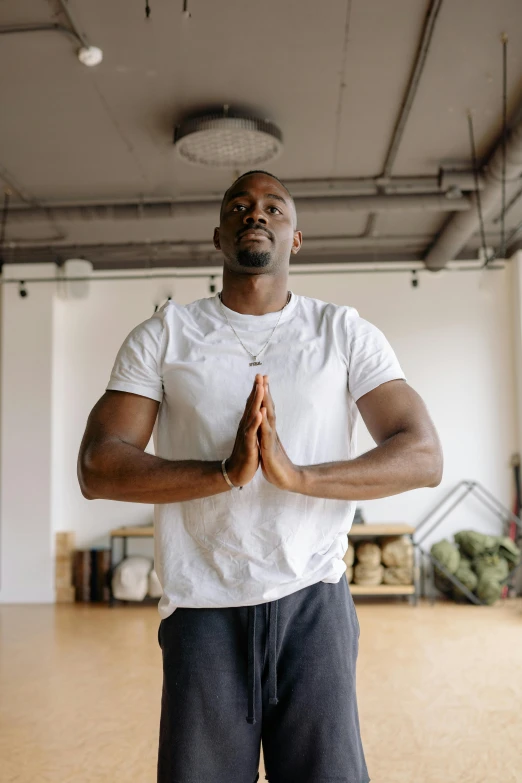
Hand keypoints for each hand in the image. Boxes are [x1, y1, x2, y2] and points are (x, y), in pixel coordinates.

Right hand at [225, 374, 263, 487]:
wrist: (236, 472)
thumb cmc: (245, 454)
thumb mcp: (250, 436)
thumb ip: (252, 424)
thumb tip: (254, 412)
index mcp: (248, 424)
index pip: (253, 404)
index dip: (257, 390)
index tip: (262, 376)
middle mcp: (245, 426)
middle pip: (251, 404)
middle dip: (256, 389)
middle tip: (260, 375)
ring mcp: (246, 434)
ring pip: (251, 415)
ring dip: (256, 401)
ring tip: (261, 388)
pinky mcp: (248, 445)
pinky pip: (251, 432)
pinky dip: (256, 422)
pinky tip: (260, 413)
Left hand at [257, 375, 300, 490]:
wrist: (286, 479)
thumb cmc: (276, 463)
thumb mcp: (268, 446)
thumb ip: (267, 434)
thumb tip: (265, 425)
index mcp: (269, 430)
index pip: (266, 409)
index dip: (264, 395)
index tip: (261, 380)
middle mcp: (271, 431)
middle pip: (268, 408)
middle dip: (265, 391)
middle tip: (262, 375)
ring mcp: (271, 438)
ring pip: (268, 417)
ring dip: (265, 401)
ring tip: (263, 386)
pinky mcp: (269, 448)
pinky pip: (265, 433)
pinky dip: (263, 421)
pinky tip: (261, 411)